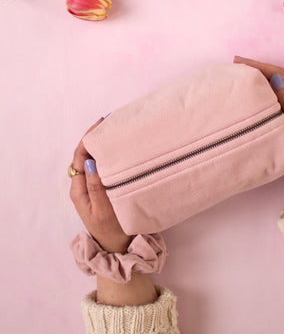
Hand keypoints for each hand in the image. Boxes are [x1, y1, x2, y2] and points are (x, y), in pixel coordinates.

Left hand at [69, 118, 132, 252]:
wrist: (119, 247)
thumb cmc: (112, 230)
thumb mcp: (103, 210)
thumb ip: (96, 186)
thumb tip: (90, 161)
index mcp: (79, 189)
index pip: (80, 157)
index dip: (88, 139)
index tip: (100, 125)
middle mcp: (83, 185)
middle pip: (85, 155)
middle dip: (94, 138)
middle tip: (109, 122)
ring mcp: (92, 187)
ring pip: (93, 160)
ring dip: (101, 145)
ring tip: (114, 130)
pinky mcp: (102, 188)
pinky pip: (102, 167)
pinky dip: (108, 155)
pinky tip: (118, 149)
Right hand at [234, 57, 283, 211]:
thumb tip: (276, 77)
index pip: (281, 74)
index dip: (261, 67)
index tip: (242, 62)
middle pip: (278, 75)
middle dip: (258, 68)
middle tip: (237, 62)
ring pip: (275, 84)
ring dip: (259, 77)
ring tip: (241, 72)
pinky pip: (274, 95)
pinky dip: (261, 89)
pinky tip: (251, 89)